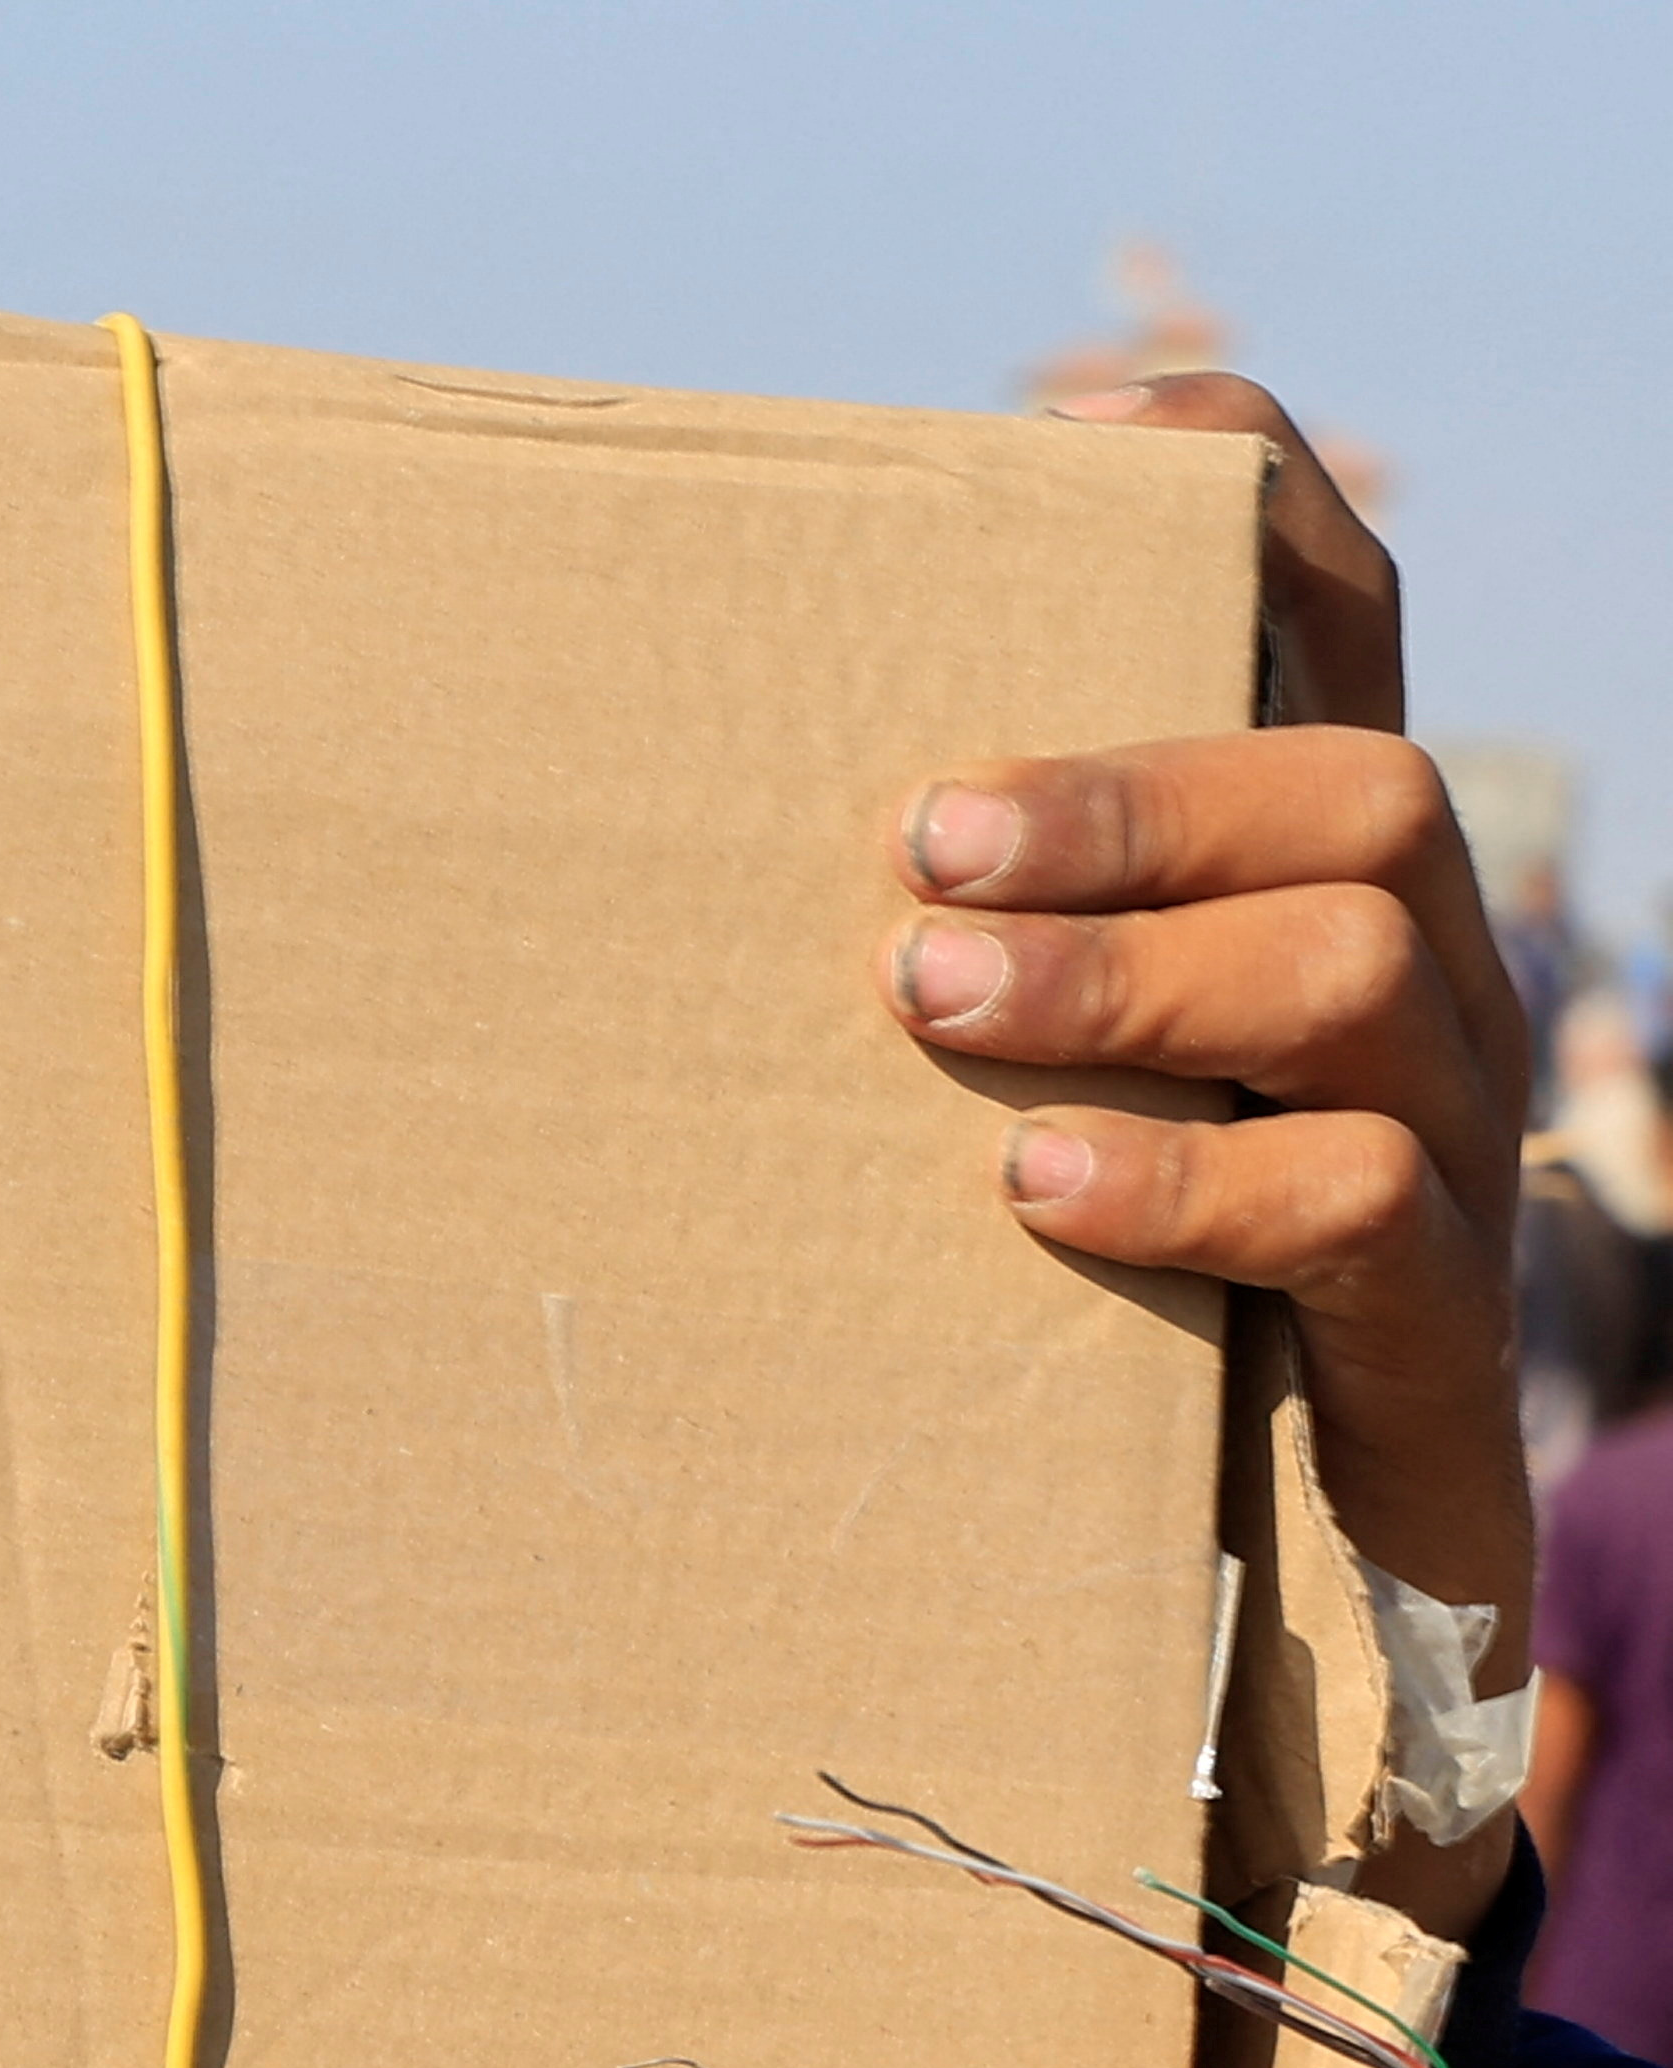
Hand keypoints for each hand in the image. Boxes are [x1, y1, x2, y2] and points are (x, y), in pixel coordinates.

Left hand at [877, 373, 1527, 1939]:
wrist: (1259, 1637)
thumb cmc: (1070, 1331)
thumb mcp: (989, 1105)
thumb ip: (910, 968)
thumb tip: (628, 854)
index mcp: (1302, 896)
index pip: (1328, 624)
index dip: (1242, 497)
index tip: (1064, 429)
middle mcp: (1405, 992)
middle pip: (1352, 778)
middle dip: (1128, 788)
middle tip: (916, 850)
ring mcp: (1438, 1149)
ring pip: (1359, 953)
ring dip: (1129, 961)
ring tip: (934, 1006)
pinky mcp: (1428, 1330)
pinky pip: (1357, 1195)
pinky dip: (1183, 1177)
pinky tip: (1030, 1191)